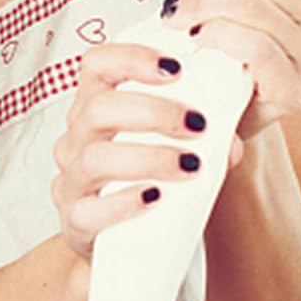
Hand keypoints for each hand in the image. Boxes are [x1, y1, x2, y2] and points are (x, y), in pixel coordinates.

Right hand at [51, 42, 239, 259]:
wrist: (135, 243)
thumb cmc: (154, 180)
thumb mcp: (174, 146)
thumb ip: (204, 136)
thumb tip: (228, 140)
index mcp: (95, 107)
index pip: (95, 64)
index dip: (130, 57)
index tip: (176, 68)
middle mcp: (76, 139)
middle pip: (96, 108)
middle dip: (151, 111)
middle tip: (197, 124)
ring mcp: (72, 181)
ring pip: (95, 158)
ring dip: (148, 157)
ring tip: (191, 165)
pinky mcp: (74, 222)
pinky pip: (90, 211)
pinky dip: (125, 202)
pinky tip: (156, 198)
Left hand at [166, 0, 300, 141]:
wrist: (224, 116)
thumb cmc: (228, 56)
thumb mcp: (227, 2)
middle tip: (174, 9)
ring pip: (254, 8)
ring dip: (204, 12)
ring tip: (179, 25)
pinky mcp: (297, 91)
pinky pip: (257, 47)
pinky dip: (220, 37)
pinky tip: (197, 41)